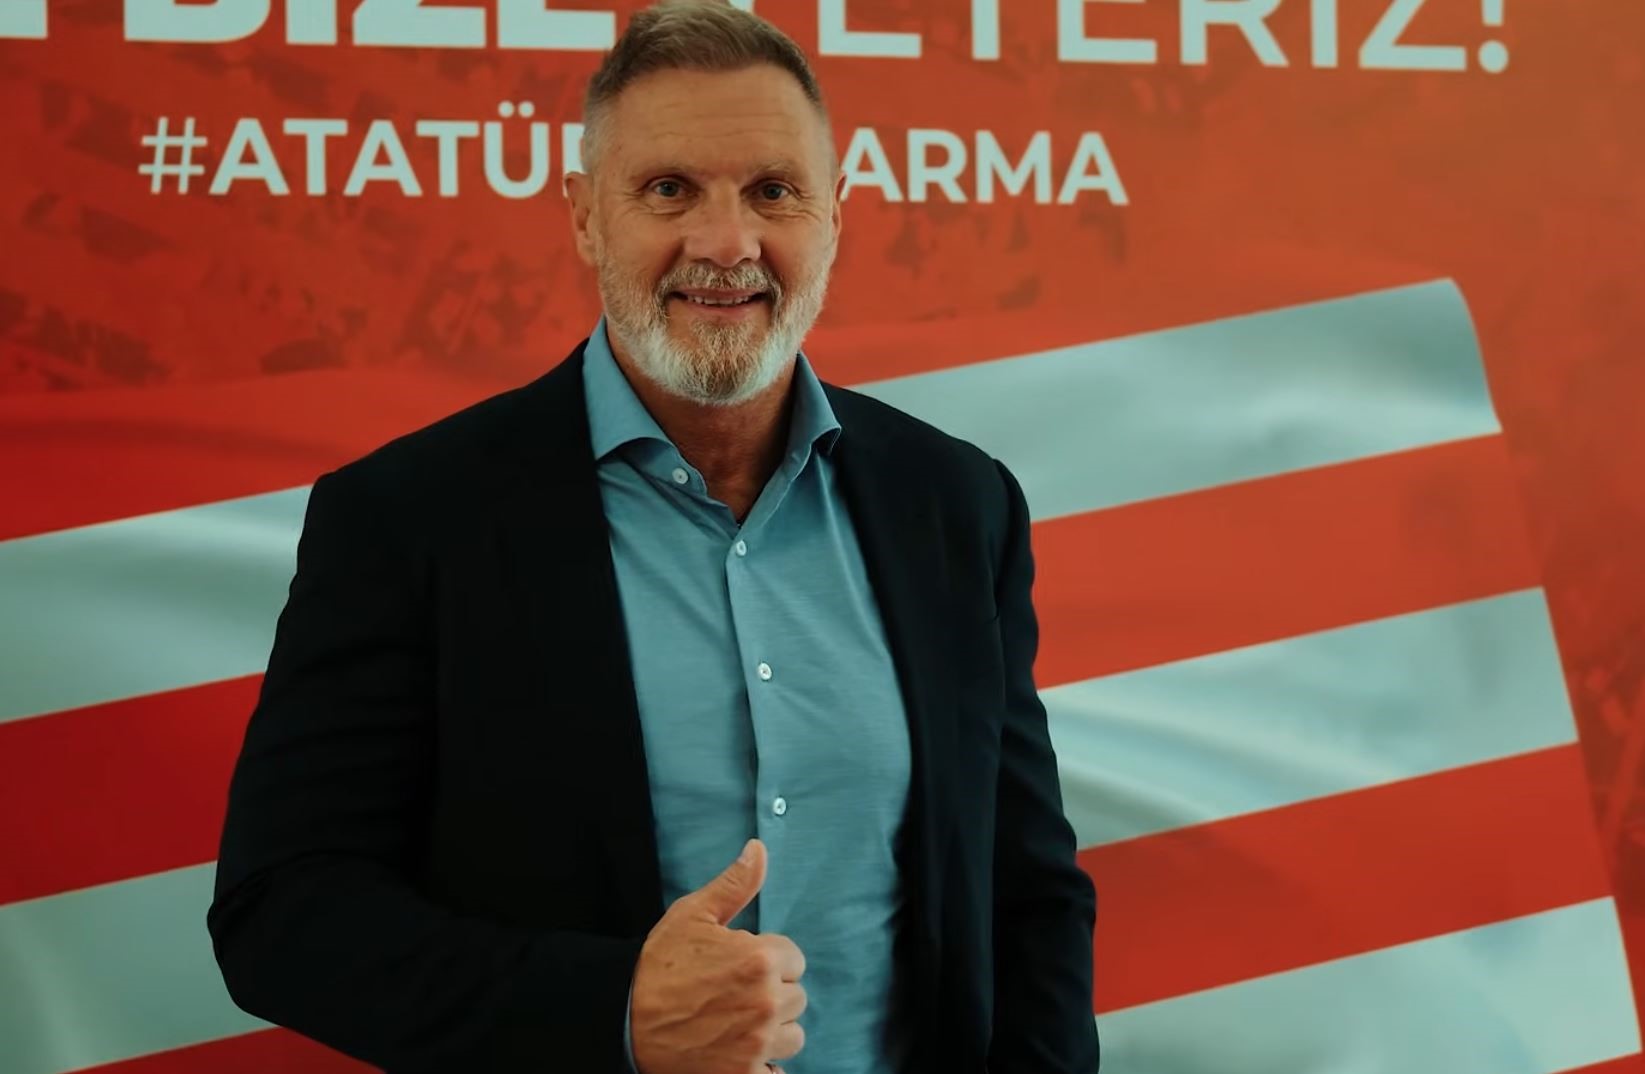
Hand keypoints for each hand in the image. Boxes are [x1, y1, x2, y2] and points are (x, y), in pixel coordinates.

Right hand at [630, 839, 806, 1073]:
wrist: (622, 1019)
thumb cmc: (657, 965)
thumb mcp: (692, 914)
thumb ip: (735, 884)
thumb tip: (759, 849)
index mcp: (759, 959)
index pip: (794, 959)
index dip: (768, 961)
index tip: (740, 967)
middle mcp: (766, 1003)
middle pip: (796, 998)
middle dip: (771, 994)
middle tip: (732, 994)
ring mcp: (757, 1044)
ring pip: (792, 1036)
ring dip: (771, 1031)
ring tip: (735, 1023)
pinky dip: (763, 1066)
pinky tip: (738, 1052)